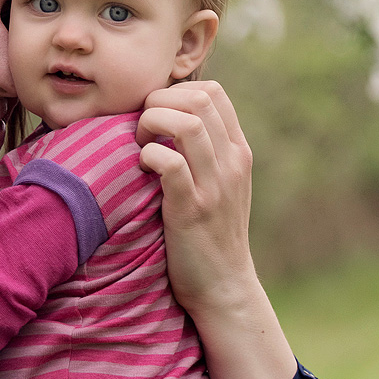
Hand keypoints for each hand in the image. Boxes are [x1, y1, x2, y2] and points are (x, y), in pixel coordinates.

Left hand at [136, 80, 254, 317]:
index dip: (177, 91)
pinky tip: (141, 168)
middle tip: (142, 126)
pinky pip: (171, 164)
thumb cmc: (211, 231)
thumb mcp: (221, 183)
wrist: (223, 287)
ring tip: (140, 144)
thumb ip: (207, 150)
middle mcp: (231, 163)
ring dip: (152, 124)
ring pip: (187, 124)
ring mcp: (214, 186)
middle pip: (199, 99)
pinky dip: (149, 156)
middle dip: (160, 101)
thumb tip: (170, 116)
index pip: (213, 93)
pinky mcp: (192, 209)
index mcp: (238, 152)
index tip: (156, 113)